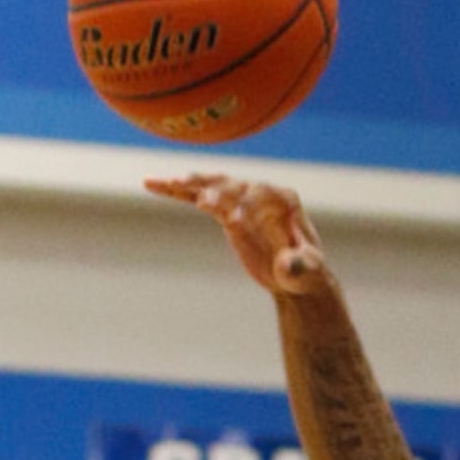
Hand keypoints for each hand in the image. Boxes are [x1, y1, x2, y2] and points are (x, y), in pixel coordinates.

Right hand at [146, 174, 329, 295]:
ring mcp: (241, 199)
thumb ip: (300, 265)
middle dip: (216, 189)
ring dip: (190, 185)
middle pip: (233, 184)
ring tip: (169, 183)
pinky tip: (153, 183)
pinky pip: (198, 197)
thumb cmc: (306, 272)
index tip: (234, 220)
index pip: (262, 192)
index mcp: (284, 200)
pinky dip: (177, 191)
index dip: (246, 203)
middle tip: (199, 197)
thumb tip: (285, 266)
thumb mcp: (307, 270)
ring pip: (211, 186)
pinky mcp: (224, 210)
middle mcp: (261, 193)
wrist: (296, 276)